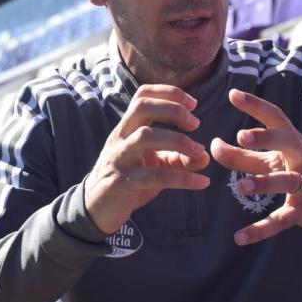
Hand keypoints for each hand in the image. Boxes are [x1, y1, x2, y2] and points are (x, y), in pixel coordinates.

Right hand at [84, 84, 211, 234]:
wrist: (97, 207)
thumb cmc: (127, 178)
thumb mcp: (153, 164)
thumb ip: (177, 157)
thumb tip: (205, 156)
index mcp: (127, 128)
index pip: (142, 95)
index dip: (169, 93)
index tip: (193, 104)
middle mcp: (121, 138)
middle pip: (143, 108)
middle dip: (173, 110)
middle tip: (196, 124)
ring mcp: (120, 159)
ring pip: (145, 137)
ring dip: (178, 141)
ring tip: (199, 152)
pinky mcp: (124, 183)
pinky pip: (155, 177)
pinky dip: (183, 178)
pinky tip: (202, 182)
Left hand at [210, 88, 301, 245]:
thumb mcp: (277, 161)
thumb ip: (243, 155)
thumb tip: (214, 145)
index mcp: (293, 142)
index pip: (275, 117)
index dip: (255, 105)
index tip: (233, 94)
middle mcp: (300, 158)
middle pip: (284, 142)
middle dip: (265, 138)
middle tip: (241, 135)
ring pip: (285, 182)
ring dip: (263, 183)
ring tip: (241, 186)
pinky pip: (281, 220)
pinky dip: (260, 230)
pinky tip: (239, 238)